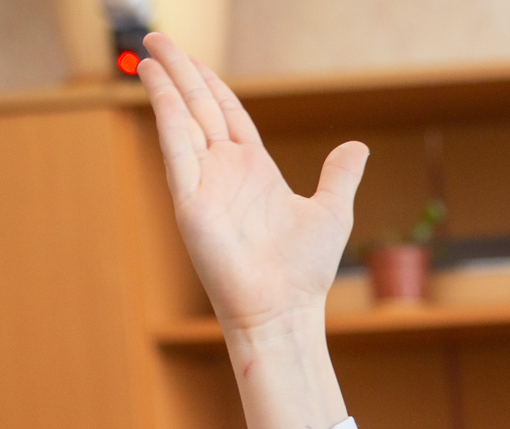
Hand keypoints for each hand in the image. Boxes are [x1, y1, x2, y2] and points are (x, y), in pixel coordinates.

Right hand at [136, 33, 364, 342]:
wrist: (284, 308)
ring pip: (183, 119)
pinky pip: (176, 144)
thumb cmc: (304, 271)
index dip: (212, 85)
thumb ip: (339, 176)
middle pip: (200, 108)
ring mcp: (205, 182)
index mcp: (255, 171)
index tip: (196, 60)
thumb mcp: (331, 211)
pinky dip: (166, 111)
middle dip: (182, 72)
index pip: (229, 115)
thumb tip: (357, 147)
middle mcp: (225, 172)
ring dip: (168, 83)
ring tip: (152, 50)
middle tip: (160, 38)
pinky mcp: (189, 197)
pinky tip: (158, 81)